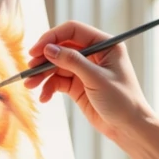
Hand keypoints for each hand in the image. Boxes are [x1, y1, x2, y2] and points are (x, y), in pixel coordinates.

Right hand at [24, 20, 152, 145]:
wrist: (129, 127)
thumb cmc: (123, 100)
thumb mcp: (97, 78)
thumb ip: (72, 62)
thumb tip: (48, 49)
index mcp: (105, 44)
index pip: (73, 31)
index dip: (53, 37)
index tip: (37, 50)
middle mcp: (94, 54)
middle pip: (62, 47)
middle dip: (44, 58)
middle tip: (30, 69)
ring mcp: (85, 70)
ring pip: (57, 65)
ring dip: (42, 75)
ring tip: (30, 86)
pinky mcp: (78, 85)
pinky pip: (58, 81)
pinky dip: (49, 87)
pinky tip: (44, 97)